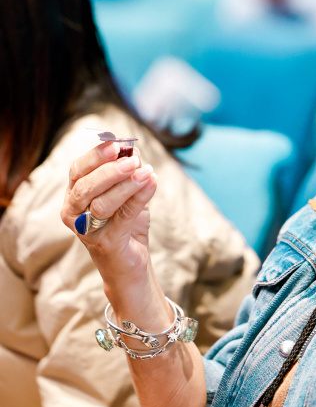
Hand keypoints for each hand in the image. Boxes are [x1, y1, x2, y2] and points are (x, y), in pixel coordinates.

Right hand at [61, 140, 156, 289]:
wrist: (129, 261)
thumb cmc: (124, 222)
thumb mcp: (124, 191)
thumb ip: (126, 170)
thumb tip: (133, 150)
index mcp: (73, 195)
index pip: (78, 170)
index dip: (96, 155)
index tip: (117, 145)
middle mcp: (73, 213)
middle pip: (85, 186)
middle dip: (110, 171)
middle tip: (133, 161)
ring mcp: (87, 231)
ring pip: (102, 203)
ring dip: (127, 185)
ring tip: (146, 172)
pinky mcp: (106, 244)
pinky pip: (123, 216)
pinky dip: (139, 197)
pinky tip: (152, 183)